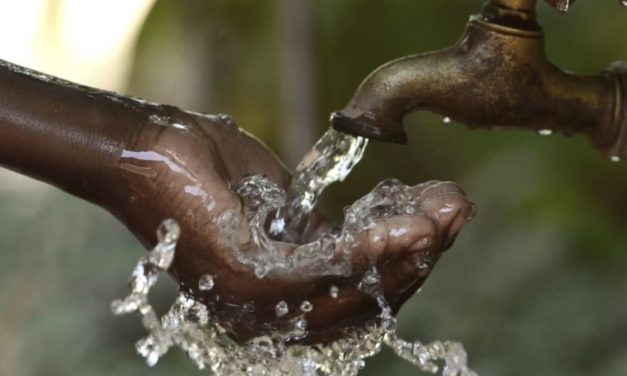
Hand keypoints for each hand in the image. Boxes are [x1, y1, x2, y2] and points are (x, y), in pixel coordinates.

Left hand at [106, 108, 475, 343]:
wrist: (152, 151)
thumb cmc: (213, 178)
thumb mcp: (283, 214)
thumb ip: (324, 236)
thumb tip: (372, 237)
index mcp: (277, 306)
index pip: (358, 300)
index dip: (407, 265)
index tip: (441, 220)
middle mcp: (268, 320)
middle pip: (364, 305)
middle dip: (419, 259)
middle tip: (456, 213)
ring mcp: (253, 304)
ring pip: (351, 292)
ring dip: (406, 253)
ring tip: (443, 217)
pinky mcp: (244, 275)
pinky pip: (323, 269)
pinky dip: (371, 249)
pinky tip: (408, 225)